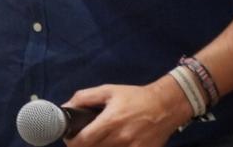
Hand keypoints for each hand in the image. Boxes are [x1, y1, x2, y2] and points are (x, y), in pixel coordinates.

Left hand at [63, 78, 192, 146]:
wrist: (165, 106)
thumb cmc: (135, 97)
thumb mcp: (108, 91)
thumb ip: (84, 97)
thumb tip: (66, 106)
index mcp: (110, 121)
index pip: (83, 141)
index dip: (71, 142)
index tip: (69, 139)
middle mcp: (120, 138)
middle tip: (82, 140)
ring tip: (98, 141)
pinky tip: (112, 144)